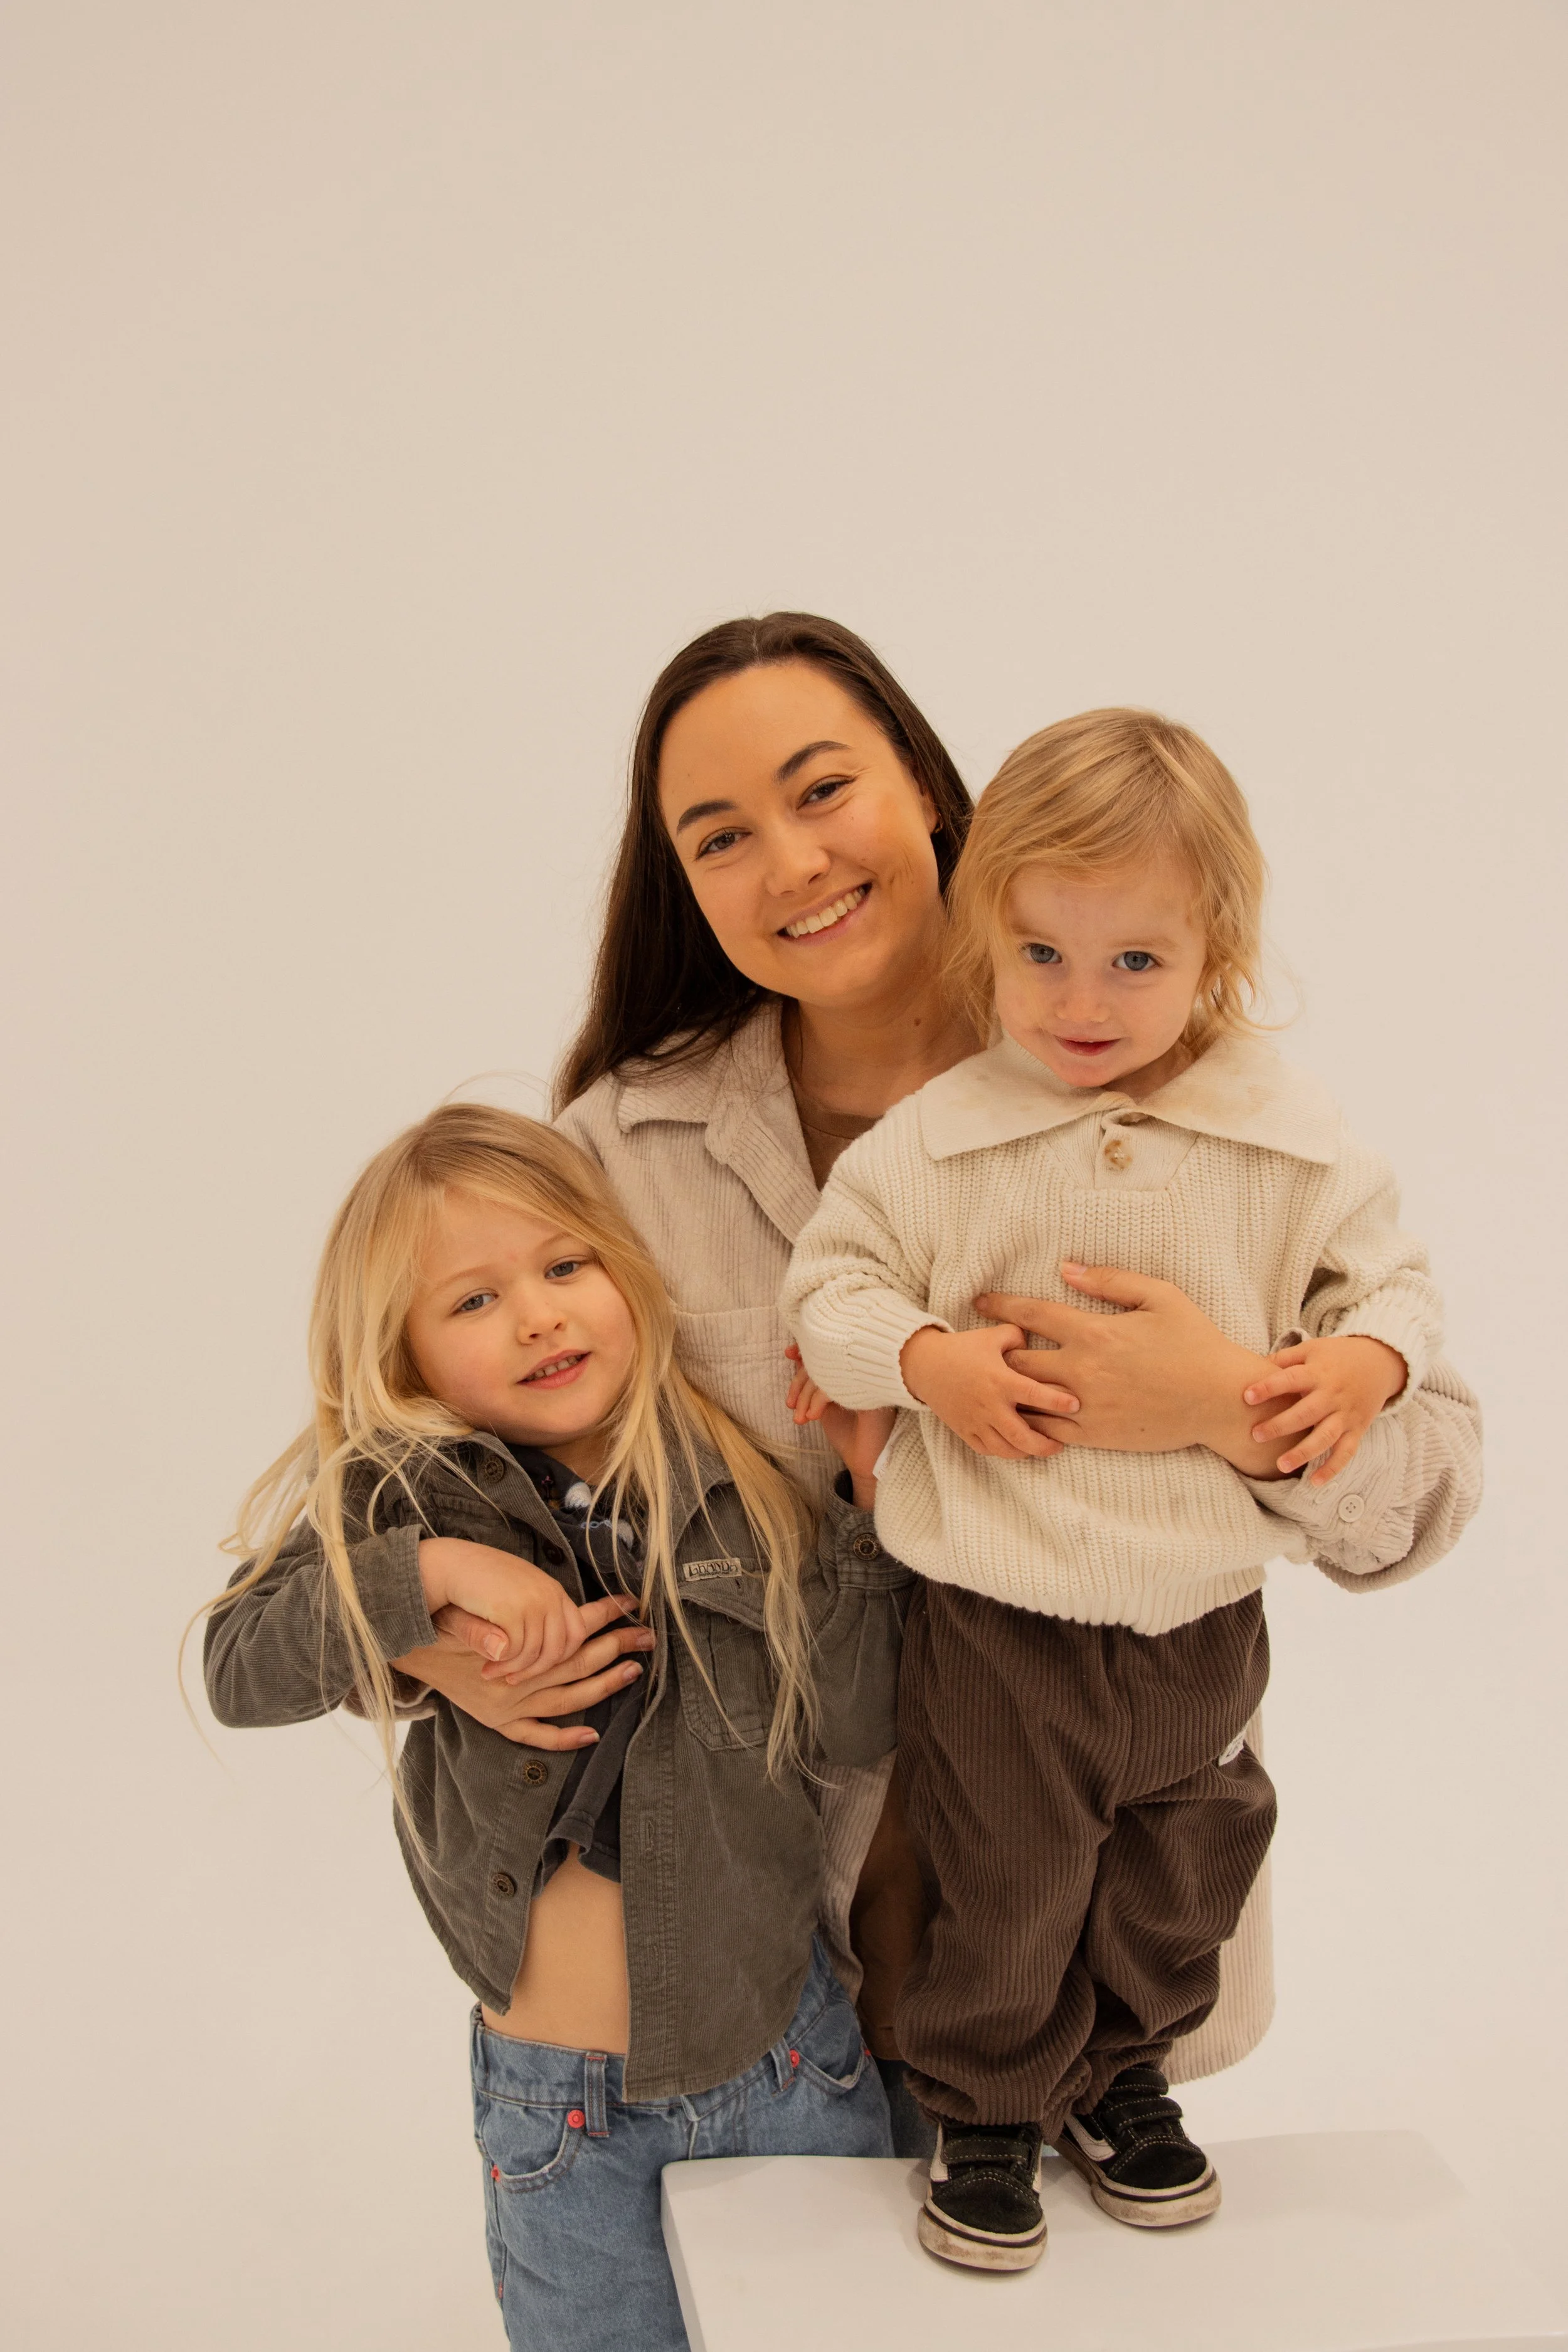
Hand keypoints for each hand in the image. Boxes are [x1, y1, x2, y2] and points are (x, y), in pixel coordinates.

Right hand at [392, 1597, 654, 1749]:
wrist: (408, 1647)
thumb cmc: (439, 1621)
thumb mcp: (455, 1618)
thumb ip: (480, 1629)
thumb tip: (503, 1643)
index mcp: (511, 1653)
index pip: (567, 1632)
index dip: (600, 1616)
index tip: (629, 1602)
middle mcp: (514, 1684)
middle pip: (577, 1664)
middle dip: (616, 1647)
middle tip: (648, 1636)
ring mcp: (509, 1707)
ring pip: (567, 1699)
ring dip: (603, 1685)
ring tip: (634, 1669)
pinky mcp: (498, 1721)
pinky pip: (535, 1735)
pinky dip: (563, 1738)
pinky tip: (591, 1736)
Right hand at [417, 1537, 606, 1674]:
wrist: (446, 1565)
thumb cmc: (475, 1587)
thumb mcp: (510, 1604)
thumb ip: (532, 1624)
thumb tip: (547, 1659)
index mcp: (552, 1590)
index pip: (576, 1632)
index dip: (559, 1657)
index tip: (535, 1668)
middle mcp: (549, 1594)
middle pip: (562, 1648)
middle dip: (536, 1671)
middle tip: (511, 1680)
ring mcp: (535, 1601)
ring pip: (538, 1655)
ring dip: (514, 1670)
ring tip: (491, 1672)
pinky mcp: (514, 1610)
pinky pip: (517, 1652)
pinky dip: (502, 1664)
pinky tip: (487, 1664)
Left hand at [785, 1343, 895, 1505]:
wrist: (864, 1462)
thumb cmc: (847, 1433)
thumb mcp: (822, 1403)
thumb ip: (813, 1380)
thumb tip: (796, 1356)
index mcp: (855, 1370)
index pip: (829, 1348)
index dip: (808, 1347)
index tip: (788, 1353)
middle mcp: (865, 1372)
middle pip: (826, 1358)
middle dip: (800, 1381)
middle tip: (790, 1404)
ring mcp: (870, 1381)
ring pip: (829, 1371)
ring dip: (806, 1395)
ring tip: (800, 1418)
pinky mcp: (872, 1394)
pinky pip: (838, 1384)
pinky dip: (818, 1400)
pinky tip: (813, 1416)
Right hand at [899, 1324, 1079, 1460]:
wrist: (924, 1365)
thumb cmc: (962, 1349)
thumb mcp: (992, 1336)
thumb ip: (1018, 1337)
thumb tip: (1038, 1344)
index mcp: (999, 1380)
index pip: (1034, 1394)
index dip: (1057, 1402)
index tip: (1076, 1405)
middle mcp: (989, 1405)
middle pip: (1021, 1436)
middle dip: (1044, 1445)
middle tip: (1060, 1444)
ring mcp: (976, 1422)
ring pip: (1005, 1449)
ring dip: (1025, 1452)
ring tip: (1040, 1449)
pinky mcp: (964, 1431)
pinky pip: (987, 1450)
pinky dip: (1004, 1452)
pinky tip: (1016, 1448)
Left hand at [981, 1263, 1288, 1476]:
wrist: (1220, 1399)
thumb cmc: (1195, 1342)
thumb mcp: (1160, 1296)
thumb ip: (1110, 1281)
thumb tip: (1067, 1269)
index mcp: (1094, 1331)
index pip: (1031, 1314)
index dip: (1000, 1306)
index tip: (980, 1302)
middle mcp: (1082, 1369)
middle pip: (1018, 1359)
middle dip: (999, 1351)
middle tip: (989, 1347)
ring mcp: (1086, 1406)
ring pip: (1026, 1398)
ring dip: (1009, 1387)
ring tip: (997, 1381)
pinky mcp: (1094, 1435)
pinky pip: (1046, 1430)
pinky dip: (1030, 1419)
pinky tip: (1024, 1412)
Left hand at [1243, 1334, 1407, 1483]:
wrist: (1380, 1363)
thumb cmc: (1336, 1356)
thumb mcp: (1312, 1349)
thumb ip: (1284, 1359)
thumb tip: (1250, 1366)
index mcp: (1318, 1373)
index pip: (1291, 1380)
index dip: (1269, 1387)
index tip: (1246, 1396)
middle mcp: (1332, 1395)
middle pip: (1306, 1413)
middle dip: (1281, 1425)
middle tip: (1255, 1435)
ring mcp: (1346, 1415)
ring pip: (1325, 1437)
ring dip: (1303, 1453)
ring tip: (1280, 1465)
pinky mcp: (1357, 1430)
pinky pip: (1346, 1452)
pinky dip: (1332, 1468)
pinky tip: (1314, 1482)